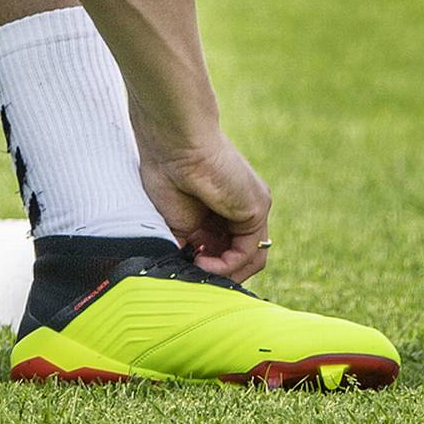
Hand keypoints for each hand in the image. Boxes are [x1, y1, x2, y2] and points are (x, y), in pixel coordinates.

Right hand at [137, 129, 271, 280]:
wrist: (172, 146)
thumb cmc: (165, 175)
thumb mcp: (175, 223)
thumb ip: (188, 249)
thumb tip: (187, 277)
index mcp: (220, 213)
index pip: (227, 253)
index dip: (209, 269)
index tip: (185, 271)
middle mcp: (240, 212)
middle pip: (242, 259)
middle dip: (219, 275)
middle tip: (193, 277)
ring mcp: (251, 210)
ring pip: (251, 259)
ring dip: (224, 274)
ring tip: (197, 269)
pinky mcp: (257, 208)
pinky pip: (249, 251)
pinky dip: (227, 264)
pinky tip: (203, 260)